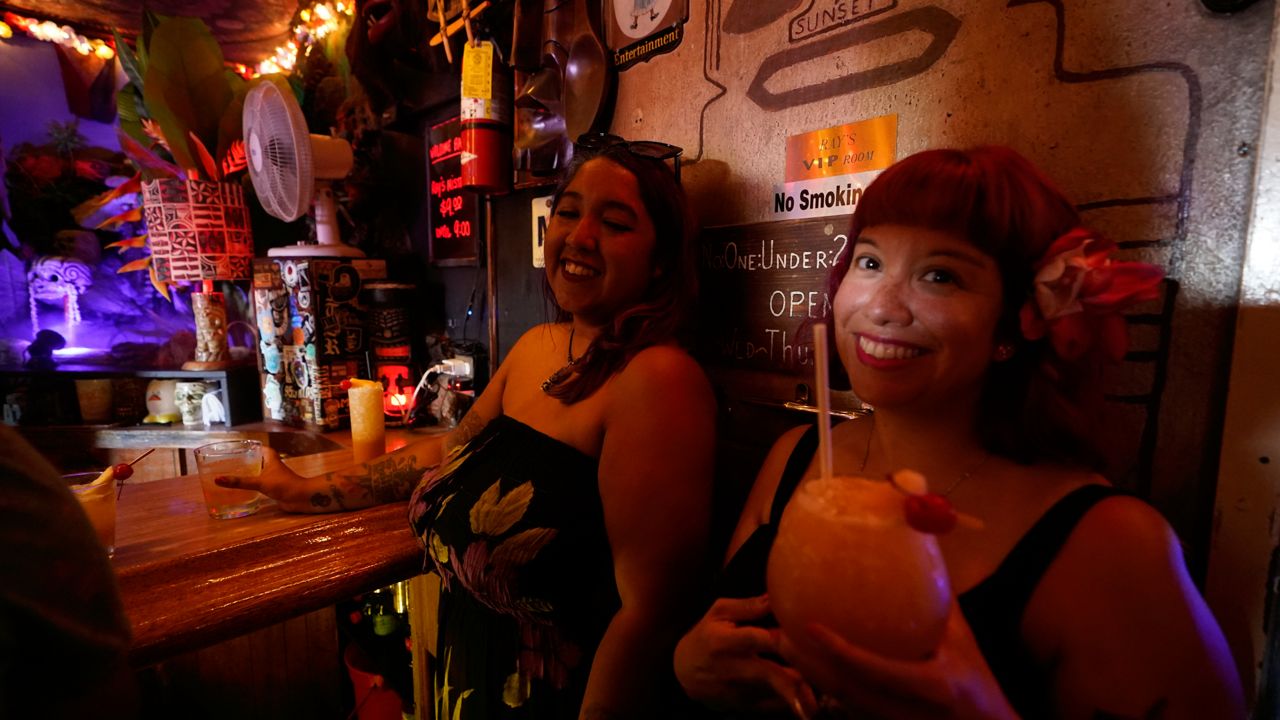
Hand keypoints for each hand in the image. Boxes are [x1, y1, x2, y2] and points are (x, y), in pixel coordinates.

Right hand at [214, 446, 317, 512]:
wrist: (301, 498)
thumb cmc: (283, 485)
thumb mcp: (259, 482)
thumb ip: (239, 482)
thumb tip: (218, 480)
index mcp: (270, 457)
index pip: (257, 447)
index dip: (246, 447)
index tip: (232, 449)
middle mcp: (271, 464)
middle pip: (255, 459)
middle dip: (243, 461)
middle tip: (226, 463)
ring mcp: (272, 476)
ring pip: (256, 471)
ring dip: (246, 473)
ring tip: (229, 475)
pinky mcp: (272, 487)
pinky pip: (258, 483)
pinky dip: (250, 484)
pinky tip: (240, 488)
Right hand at [674, 595, 817, 717]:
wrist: (683, 673)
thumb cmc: (706, 636)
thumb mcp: (719, 613)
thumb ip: (748, 606)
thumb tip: (776, 596)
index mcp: (725, 641)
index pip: (759, 640)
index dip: (784, 639)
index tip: (805, 637)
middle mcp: (733, 669)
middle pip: (772, 676)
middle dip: (799, 680)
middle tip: (827, 679)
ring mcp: (739, 692)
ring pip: (778, 695)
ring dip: (802, 691)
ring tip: (823, 689)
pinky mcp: (744, 707)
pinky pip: (774, 708)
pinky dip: (791, 701)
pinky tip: (806, 697)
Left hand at [777, 601, 1017, 719]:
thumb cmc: (978, 682)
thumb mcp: (963, 643)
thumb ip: (940, 603)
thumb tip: (919, 555)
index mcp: (931, 683)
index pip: (876, 670)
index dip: (841, 651)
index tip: (811, 626)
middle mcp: (905, 709)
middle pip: (845, 689)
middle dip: (808, 665)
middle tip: (780, 635)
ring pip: (841, 700)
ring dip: (809, 674)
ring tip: (784, 645)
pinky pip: (847, 705)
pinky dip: (823, 683)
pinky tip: (806, 664)